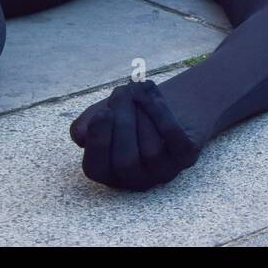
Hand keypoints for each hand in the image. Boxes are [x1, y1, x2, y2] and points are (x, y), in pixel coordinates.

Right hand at [70, 80, 201, 190]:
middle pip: (125, 161)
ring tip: (135, 87)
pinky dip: (160, 111)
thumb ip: (87, 125)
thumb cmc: (133, 112)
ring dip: (141, 112)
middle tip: (120, 92)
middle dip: (122, 124)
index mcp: (110, 173)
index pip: (96, 168)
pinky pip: (173, 137)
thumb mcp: (106, 116)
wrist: (175, 105)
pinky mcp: (187, 156)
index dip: (97, 141)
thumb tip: (80, 134)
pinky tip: (150, 89)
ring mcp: (164, 171)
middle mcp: (137, 179)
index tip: (102, 112)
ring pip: (151, 150)